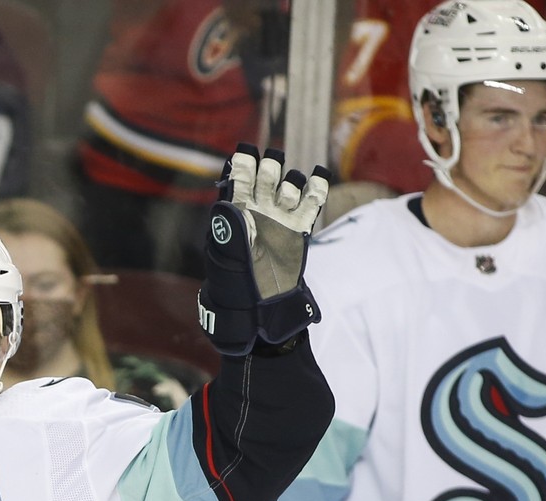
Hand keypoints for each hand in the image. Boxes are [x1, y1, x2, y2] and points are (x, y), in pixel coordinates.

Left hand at [199, 145, 329, 353]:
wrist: (258, 304)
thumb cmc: (235, 280)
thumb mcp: (226, 255)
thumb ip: (228, 229)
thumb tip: (226, 203)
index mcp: (235, 212)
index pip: (240, 180)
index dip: (243, 164)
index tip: (244, 151)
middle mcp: (258, 210)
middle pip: (267, 178)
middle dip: (269, 167)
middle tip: (272, 160)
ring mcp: (279, 218)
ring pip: (289, 186)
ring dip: (291, 179)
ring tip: (291, 183)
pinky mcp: (298, 229)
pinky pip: (310, 203)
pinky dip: (316, 188)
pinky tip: (319, 174)